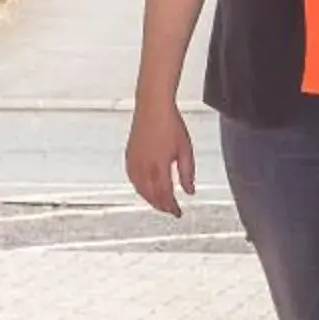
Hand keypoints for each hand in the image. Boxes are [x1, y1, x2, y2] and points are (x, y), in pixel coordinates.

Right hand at [125, 98, 196, 216]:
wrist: (152, 106)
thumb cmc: (170, 124)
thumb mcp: (185, 150)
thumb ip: (187, 173)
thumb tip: (189, 191)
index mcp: (159, 166)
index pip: (165, 194)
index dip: (171, 207)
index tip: (178, 213)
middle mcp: (144, 166)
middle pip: (151, 195)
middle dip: (161, 206)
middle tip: (170, 210)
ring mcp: (134, 161)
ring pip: (140, 189)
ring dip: (150, 199)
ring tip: (160, 203)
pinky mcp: (129, 156)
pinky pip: (133, 179)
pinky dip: (140, 188)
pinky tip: (145, 189)